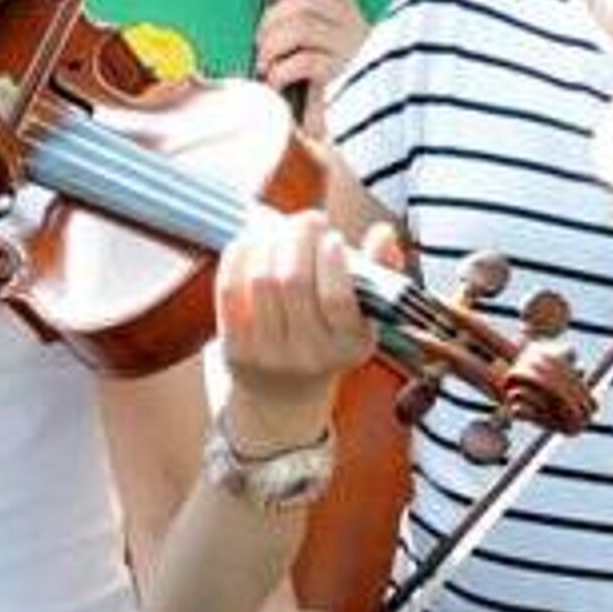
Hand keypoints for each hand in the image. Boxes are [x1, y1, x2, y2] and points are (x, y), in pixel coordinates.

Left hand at [216, 211, 398, 454]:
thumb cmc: (331, 334)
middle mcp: (309, 355)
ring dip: (269, 240)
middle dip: (298, 237)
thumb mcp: (366, 312)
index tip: (333, 237)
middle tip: (307, 219)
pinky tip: (252, 240)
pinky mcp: (235, 348)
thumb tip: (383, 234)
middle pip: (293, 281)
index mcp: (349, 344)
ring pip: (261, 280)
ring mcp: (268, 354)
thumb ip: (381, 269)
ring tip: (280, 227)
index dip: (332, 260)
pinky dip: (239, 256)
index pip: (337, 299)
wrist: (286, 392)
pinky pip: (229, 290)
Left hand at [256, 0, 368, 102]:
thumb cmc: (330, 89)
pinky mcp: (343, 77)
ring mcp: (352, 51)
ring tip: (265, 64)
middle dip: (272, 19)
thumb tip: (267, 13)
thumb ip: (300, 29)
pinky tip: (277, 82)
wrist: (355, 127)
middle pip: (307, 1)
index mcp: (350, 16)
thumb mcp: (319, 52)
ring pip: (302, 27)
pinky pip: (303, 61)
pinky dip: (280, 70)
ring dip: (272, 45)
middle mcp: (356, 27)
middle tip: (260, 43)